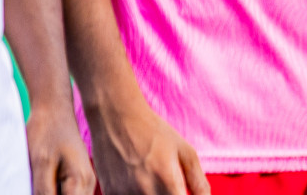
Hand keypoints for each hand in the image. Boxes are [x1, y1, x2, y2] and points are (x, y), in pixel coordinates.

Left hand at [25, 102, 94, 194]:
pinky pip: (69, 194)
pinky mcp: (77, 178)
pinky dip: (56, 192)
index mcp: (81, 182)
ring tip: (43, 179)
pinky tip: (45, 182)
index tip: (42, 189)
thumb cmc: (47, 133)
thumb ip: (45, 192)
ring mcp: (85, 181)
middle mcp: (88, 184)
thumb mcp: (41, 165)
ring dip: (54, 194)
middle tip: (41, 183)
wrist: (55, 110)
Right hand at [88, 100, 207, 194]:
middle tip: (169, 186)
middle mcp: (144, 192)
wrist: (118, 119)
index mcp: (167, 181)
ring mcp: (123, 194)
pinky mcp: (108, 194)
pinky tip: (139, 185)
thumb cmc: (156, 133)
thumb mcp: (185, 152)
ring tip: (154, 182)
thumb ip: (198, 181)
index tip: (182, 193)